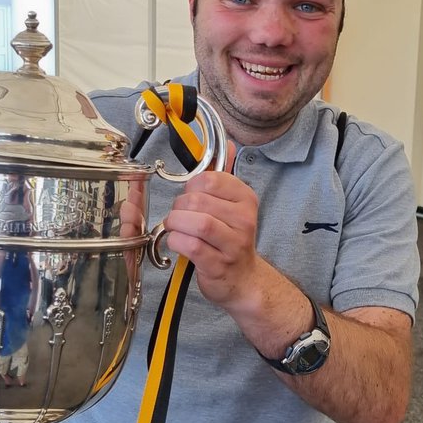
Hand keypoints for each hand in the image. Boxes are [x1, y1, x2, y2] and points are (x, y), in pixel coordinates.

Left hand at [162, 152, 259, 309]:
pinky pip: (191, 246)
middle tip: (179, 217)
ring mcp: (233, 243)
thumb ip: (224, 176)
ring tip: (176, 229)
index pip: (209, 179)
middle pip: (198, 200)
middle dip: (178, 208)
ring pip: (196, 222)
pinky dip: (177, 242)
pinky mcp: (219, 264)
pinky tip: (178, 243)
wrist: (243, 279)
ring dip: (176, 224)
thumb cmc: (230, 239)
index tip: (190, 199)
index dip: (190, 187)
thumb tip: (226, 143)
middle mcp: (244, 219)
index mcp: (246, 198)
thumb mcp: (232, 205)